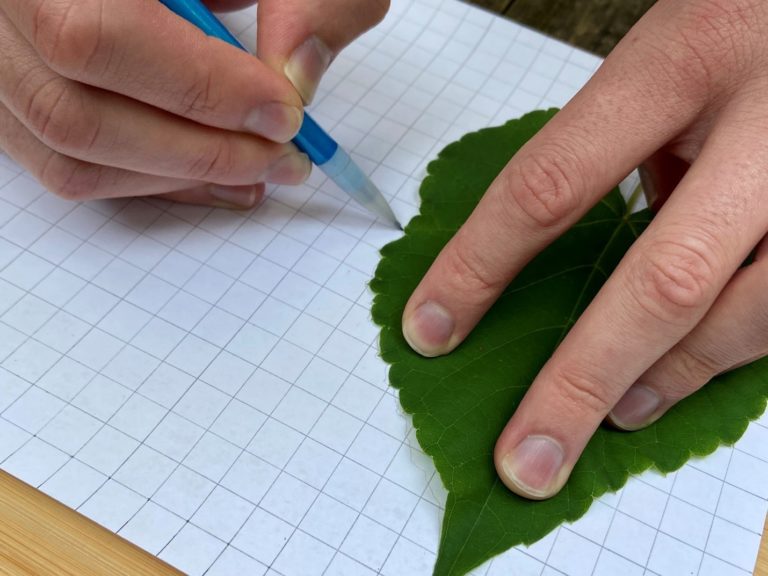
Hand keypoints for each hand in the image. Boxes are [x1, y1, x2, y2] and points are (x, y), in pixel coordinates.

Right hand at [0, 0, 386, 206]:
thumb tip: (296, 74)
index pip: (99, 41)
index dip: (200, 89)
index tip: (283, 113)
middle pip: (76, 119)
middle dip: (200, 152)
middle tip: (284, 158)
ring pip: (68, 159)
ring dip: (178, 179)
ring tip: (261, 172)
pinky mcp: (13, 108)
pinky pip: (70, 170)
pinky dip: (154, 184)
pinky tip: (217, 180)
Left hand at [402, 0, 767, 498]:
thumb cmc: (743, 21)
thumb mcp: (670, 58)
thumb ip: (629, 150)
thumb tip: (588, 257)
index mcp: (680, 60)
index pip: (549, 184)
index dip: (478, 268)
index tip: (430, 331)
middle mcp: (766, 118)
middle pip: (660, 281)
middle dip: (580, 383)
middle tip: (526, 460)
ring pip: (749, 313)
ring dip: (671, 379)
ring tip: (614, 414)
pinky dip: (734, 351)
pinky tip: (694, 365)